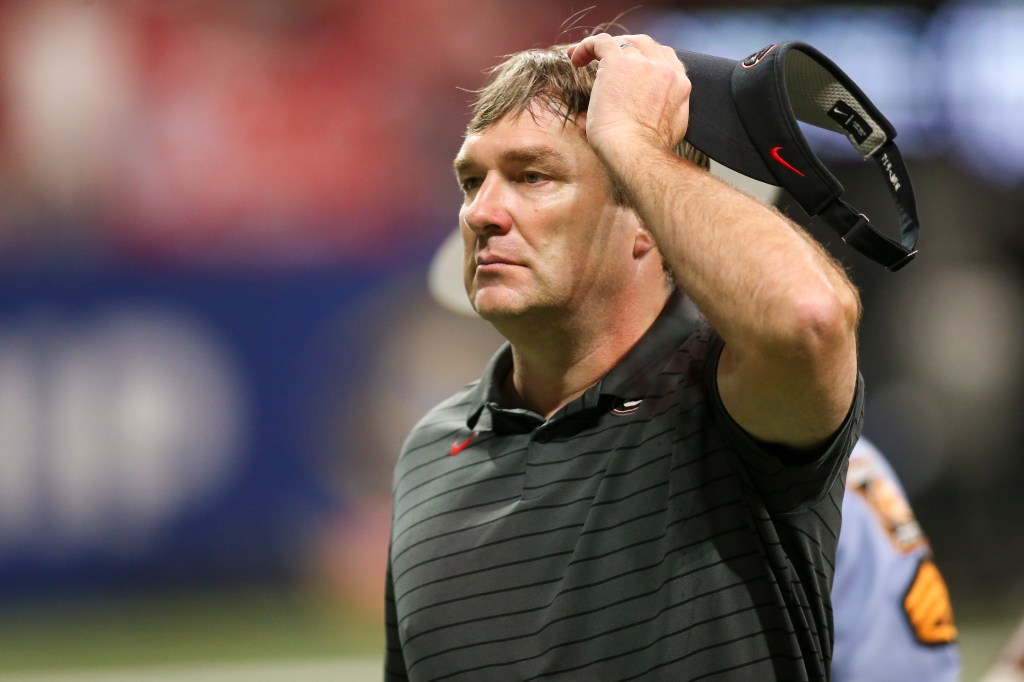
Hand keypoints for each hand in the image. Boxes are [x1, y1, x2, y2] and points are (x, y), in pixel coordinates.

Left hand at [566, 33, 691, 159]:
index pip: (665, 59)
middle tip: (606, 60)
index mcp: (679, 86)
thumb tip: (648, 113)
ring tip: (583, 59)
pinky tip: (575, 58)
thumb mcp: (670, 131)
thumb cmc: (646, 153)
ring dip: (604, 48)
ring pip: (624, 42)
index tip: (630, 69)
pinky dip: (587, 45)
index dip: (646, 59)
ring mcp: (643, 64)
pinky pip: (602, 42)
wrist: (637, 155)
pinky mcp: (618, 64)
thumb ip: (664, 113)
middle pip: (647, 44)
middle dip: (626, 48)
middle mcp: (665, 70)